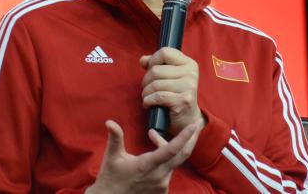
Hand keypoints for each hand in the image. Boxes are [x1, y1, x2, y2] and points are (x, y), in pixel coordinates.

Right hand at [85, 120, 200, 193]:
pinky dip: (165, 160)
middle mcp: (159, 176)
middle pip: (182, 155)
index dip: (184, 136)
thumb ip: (115, 138)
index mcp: (147, 165)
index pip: (171, 149)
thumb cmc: (110, 178)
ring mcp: (161, 185)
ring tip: (153, 136)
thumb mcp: (112, 157)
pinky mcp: (162, 191)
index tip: (193, 125)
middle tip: (197, 124)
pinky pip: (169, 171)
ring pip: (173, 162)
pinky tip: (155, 153)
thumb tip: (110, 122)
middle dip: (191, 139)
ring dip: (168, 148)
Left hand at [140, 48, 205, 134]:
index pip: (165, 52)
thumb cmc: (175, 94)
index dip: (153, 61)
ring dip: (146, 92)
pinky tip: (148, 104)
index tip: (152, 70)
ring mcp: (189, 87)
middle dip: (146, 80)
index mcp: (189, 64)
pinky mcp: (183, 101)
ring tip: (148, 97)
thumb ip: (155, 65)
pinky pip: (157, 97)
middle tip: (148, 88)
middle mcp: (191, 74)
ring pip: (155, 84)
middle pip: (156, 70)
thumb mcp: (168, 76)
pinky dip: (148, 101)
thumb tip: (143, 60)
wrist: (186, 119)